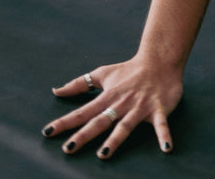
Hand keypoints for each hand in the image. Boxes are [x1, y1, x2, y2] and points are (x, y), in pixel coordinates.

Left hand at [43, 55, 182, 158]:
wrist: (160, 59)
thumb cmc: (129, 70)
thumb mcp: (103, 73)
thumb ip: (80, 84)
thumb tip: (56, 91)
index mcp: (108, 96)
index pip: (83, 111)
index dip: (65, 122)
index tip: (48, 132)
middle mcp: (121, 103)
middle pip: (100, 121)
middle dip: (84, 135)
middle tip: (68, 149)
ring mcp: (140, 107)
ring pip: (125, 125)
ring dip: (115, 140)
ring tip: (103, 154)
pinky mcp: (158, 109)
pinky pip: (161, 125)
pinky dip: (164, 135)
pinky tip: (166, 149)